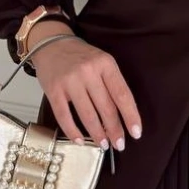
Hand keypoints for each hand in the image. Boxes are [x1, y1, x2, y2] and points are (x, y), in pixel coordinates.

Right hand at [26, 19, 142, 152]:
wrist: (51, 44)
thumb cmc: (81, 57)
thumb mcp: (102, 62)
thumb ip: (112, 84)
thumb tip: (122, 117)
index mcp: (105, 64)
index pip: (122, 94)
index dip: (131, 116)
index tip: (136, 133)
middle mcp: (88, 72)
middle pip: (106, 108)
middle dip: (115, 130)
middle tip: (120, 145)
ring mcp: (70, 81)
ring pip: (88, 115)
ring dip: (97, 134)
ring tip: (104, 145)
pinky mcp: (53, 91)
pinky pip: (64, 116)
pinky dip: (73, 131)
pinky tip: (80, 140)